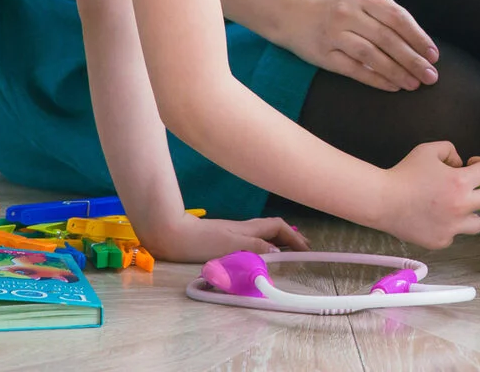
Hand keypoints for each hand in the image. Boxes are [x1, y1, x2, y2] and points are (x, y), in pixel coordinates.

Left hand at [136, 213, 308, 263]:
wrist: (172, 235)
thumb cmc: (200, 241)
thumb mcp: (230, 245)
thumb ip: (254, 247)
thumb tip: (276, 250)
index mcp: (249, 229)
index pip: (279, 228)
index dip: (294, 237)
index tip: (307, 249)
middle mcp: (244, 229)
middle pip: (274, 228)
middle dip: (290, 236)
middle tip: (303, 247)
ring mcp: (234, 233)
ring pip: (263, 234)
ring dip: (278, 240)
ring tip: (287, 250)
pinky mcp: (224, 239)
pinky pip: (253, 240)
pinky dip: (264, 244)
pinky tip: (259, 252)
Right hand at [283, 0, 438, 91]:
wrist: (292, 9)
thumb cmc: (337, 6)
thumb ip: (387, 14)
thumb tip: (420, 43)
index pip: (398, 18)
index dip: (418, 38)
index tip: (434, 55)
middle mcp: (349, 14)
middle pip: (388, 39)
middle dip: (413, 59)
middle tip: (431, 76)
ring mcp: (335, 34)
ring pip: (372, 55)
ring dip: (396, 72)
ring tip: (414, 84)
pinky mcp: (323, 54)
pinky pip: (354, 69)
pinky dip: (375, 79)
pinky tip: (392, 86)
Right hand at [377, 141, 479, 250]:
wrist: (382, 200)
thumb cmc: (404, 173)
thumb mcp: (429, 150)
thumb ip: (451, 151)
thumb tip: (461, 164)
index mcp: (461, 182)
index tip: (472, 163)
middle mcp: (461, 206)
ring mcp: (452, 227)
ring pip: (479, 222)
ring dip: (473, 212)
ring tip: (458, 205)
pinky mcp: (441, 241)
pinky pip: (455, 234)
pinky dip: (450, 226)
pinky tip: (436, 217)